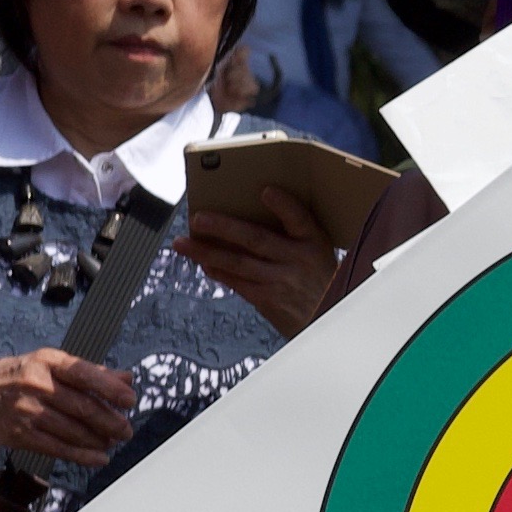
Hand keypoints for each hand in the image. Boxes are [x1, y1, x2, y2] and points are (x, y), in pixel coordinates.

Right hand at [0, 349, 134, 463]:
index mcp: (47, 361)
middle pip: (82, 406)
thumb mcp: (51, 365)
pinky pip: (57, 448)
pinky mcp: (20, 434)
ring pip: (72, 430)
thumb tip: (127, 379)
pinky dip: (82, 456)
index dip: (110, 389)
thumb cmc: (22, 378)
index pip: (84, 374)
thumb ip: (90, 372)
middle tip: (126, 430)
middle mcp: (36, 384)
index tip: (130, 400)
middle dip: (110, 421)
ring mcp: (26, 410)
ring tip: (113, 442)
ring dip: (99, 440)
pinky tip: (99, 458)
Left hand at [177, 189, 354, 339]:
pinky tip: (204, 264)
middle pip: (256, 239)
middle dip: (223, 227)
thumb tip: (250, 219)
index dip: (284, 206)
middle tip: (198, 218)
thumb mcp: (319, 254)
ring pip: (238, 263)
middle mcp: (298, 261)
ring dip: (206, 252)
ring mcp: (282, 282)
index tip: (266, 191)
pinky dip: (219, 272)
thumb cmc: (320, 281)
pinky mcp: (269, 300)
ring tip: (183, 243)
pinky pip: (238, 283)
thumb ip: (293, 238)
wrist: (328, 319)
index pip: (301, 220)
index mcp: (315, 244)